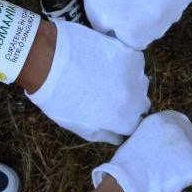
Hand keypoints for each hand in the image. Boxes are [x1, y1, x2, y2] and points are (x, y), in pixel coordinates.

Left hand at [26, 20, 149, 143]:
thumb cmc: (57, 96)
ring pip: (141, 82)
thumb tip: (119, 137)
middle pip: (142, 104)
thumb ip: (104, 134)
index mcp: (123, 120)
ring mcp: (135, 75)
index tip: (113, 112)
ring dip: (129, 82)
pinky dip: (126, 64)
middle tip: (108, 94)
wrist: (49, 60)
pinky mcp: (132, 54)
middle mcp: (135, 99)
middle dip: (130, 102)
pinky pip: (136, 63)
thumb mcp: (78, 126)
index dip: (124, 119)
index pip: (136, 124)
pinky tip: (106, 62)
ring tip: (106, 77)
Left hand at [69, 0, 191, 49]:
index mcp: (137, 32)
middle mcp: (160, 21)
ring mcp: (176, 2)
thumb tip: (121, 37)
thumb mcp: (96, 10)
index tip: (124, 12)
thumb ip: (111, 31)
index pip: (138, 41)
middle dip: (146, 17)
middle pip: (157, 28)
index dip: (130, 27)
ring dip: (161, 3)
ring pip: (171, 11)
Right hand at [91, 111, 191, 191]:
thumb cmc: (127, 166)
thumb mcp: (140, 137)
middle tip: (170, 167)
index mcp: (165, 117)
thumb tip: (167, 144)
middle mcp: (181, 125)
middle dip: (185, 153)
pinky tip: (174, 182)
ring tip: (168, 175)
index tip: (170, 153)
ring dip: (188, 166)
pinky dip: (190, 180)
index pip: (182, 125)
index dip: (178, 141)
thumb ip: (158, 135)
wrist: (130, 182)